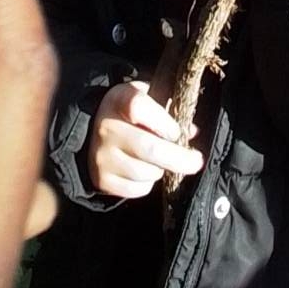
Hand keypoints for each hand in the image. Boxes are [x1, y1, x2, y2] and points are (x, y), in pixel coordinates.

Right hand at [88, 80, 203, 198]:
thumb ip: (169, 109)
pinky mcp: (102, 180)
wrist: (92, 132)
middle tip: (196, 161)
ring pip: (147, 172)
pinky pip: (137, 189)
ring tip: (158, 160)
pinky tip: (144, 170)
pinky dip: (148, 184)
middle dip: (180, 158)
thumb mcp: (147, 98)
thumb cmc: (129, 113)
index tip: (176, 131)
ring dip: (161, 169)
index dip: (164, 122)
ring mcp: (102, 157)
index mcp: (119, 100)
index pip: (139, 107)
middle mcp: (106, 128)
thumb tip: (191, 132)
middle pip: (150, 148)